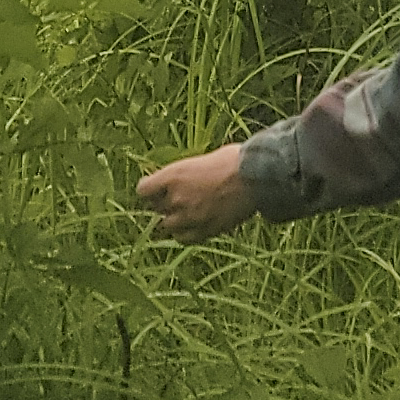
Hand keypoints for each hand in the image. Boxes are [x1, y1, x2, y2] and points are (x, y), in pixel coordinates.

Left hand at [136, 144, 254, 242]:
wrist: (256, 178)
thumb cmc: (234, 161)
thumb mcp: (203, 160)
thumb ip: (185, 176)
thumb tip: (178, 181)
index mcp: (173, 175)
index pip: (143, 190)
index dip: (151, 190)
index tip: (158, 189)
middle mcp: (176, 197)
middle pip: (155, 208)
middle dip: (164, 204)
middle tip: (178, 199)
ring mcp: (189, 217)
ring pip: (167, 226)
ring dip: (174, 220)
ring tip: (188, 213)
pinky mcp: (203, 231)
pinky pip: (182, 238)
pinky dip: (185, 233)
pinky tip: (195, 225)